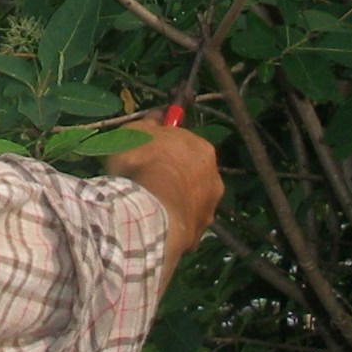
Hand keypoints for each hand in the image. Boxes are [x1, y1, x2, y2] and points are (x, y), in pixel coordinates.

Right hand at [105, 114, 222, 272]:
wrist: (149, 210)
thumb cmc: (143, 163)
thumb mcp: (137, 131)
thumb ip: (150, 123)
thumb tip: (159, 115)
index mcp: (203, 151)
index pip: (185, 144)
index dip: (165, 146)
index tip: (148, 150)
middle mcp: (214, 180)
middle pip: (190, 174)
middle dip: (172, 176)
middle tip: (145, 179)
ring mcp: (208, 211)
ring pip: (187, 202)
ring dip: (171, 202)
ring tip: (145, 206)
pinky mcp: (197, 236)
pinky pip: (179, 226)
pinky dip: (167, 224)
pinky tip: (149, 224)